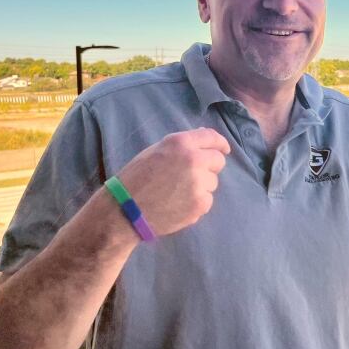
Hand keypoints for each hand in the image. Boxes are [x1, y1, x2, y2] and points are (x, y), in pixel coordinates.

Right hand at [116, 127, 230, 236]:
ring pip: (212, 182)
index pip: (212, 137)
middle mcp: (194, 160)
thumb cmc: (135, 178)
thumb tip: (204, 137)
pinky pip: (207, 200)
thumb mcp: (155, 151)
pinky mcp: (201, 204)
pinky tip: (177, 205)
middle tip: (193, 175)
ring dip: (201, 186)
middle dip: (210, 166)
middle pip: (218, 161)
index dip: (220, 143)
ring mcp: (199, 183)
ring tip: (177, 192)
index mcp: (181, 143)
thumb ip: (182, 145)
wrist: (124, 210)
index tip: (224, 149)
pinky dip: (196, 203)